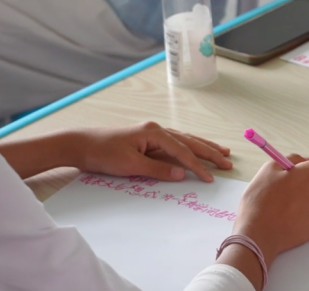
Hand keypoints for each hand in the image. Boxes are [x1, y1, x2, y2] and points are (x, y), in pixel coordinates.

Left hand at [72, 122, 232, 182]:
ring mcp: (153, 132)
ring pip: (185, 140)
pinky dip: (189, 146)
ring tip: (221, 151)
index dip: (197, 165)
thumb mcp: (130, 165)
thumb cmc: (103, 153)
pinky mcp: (148, 138)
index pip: (182, 151)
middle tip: (228, 161)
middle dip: (209, 152)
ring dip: (203, 146)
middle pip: (189, 141)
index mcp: (154, 132)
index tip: (210, 177)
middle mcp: (157, 129)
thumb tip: (181, 174)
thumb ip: (157, 170)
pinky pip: (175, 142)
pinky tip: (196, 147)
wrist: (81, 144)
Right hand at [232, 154, 308, 265]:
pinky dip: (301, 216)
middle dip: (306, 184)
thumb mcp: (271, 168)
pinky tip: (284, 220)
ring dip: (303, 201)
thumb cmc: (261, 198)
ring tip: (281, 207)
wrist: (257, 234)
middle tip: (284, 190)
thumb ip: (293, 159)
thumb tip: (306, 161)